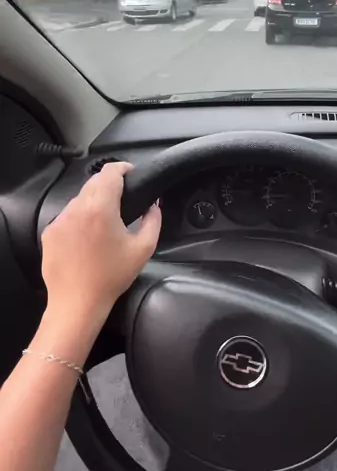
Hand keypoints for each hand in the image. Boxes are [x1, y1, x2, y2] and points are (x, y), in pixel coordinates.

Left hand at [41, 162, 161, 333]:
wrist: (77, 302)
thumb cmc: (112, 277)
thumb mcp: (143, 249)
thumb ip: (153, 221)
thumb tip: (153, 206)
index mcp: (100, 208)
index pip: (110, 172)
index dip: (123, 168)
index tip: (131, 173)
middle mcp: (76, 208)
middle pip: (94, 182)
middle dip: (109, 185)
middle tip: (124, 199)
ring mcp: (60, 220)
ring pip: (79, 199)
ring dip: (93, 203)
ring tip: (105, 223)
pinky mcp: (50, 232)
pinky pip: (67, 216)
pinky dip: (79, 219)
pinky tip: (88, 238)